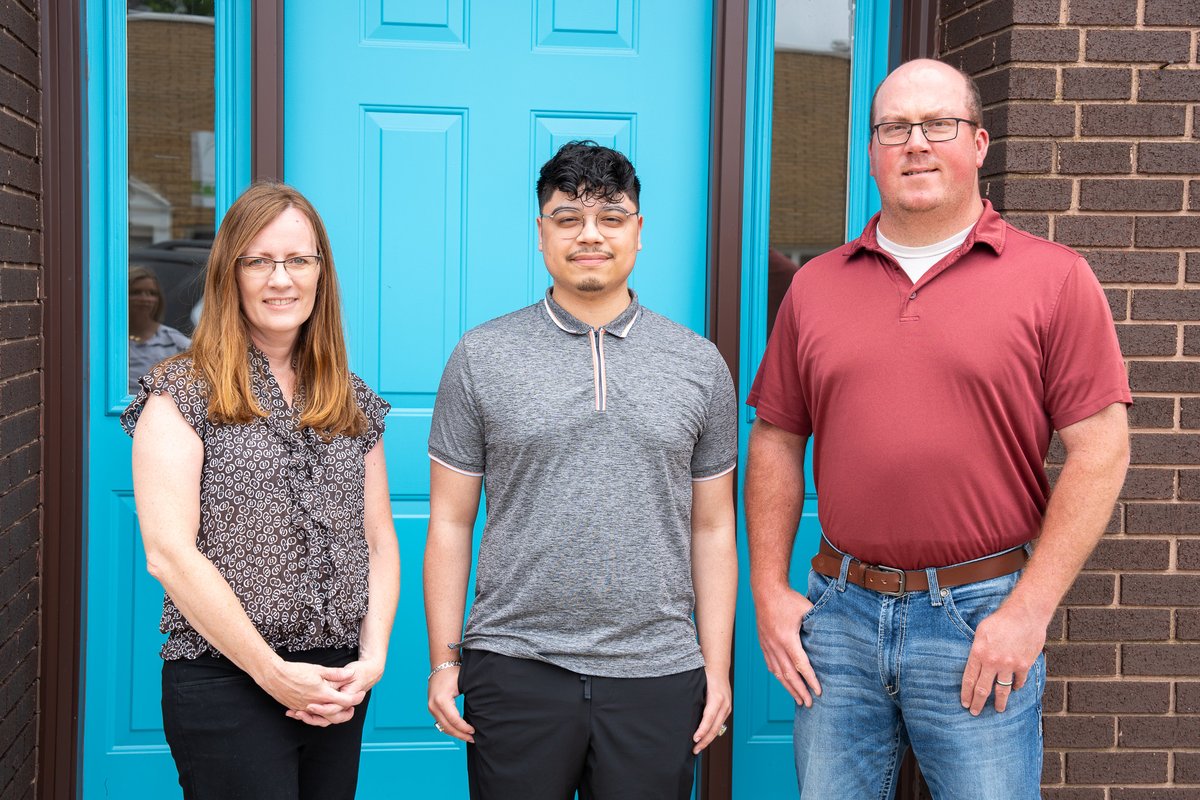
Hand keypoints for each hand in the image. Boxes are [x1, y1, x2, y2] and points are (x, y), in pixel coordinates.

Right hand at [259, 660, 364, 726]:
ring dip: (331, 717)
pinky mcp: (296, 708)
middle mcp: (314, 705)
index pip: (344, 701)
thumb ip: (336, 674)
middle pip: (334, 716)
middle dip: (345, 715)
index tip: (361, 694)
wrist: (274, 676)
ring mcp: (304, 708)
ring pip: (321, 718)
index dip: (355, 699)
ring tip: (337, 710)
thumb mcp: (318, 669)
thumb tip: (351, 673)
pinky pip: (308, 716)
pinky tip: (317, 711)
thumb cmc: (296, 671)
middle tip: (352, 709)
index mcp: (322, 694)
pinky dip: (315, 715)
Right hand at [427, 665, 473, 742]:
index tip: (474, 731)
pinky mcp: (432, 708)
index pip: (454, 720)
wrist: (442, 664)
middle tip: (472, 738)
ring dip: (455, 733)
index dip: (465, 728)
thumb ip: (470, 699)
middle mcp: (433, 706)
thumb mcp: (463, 685)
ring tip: (467, 736)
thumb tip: (481, 713)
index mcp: (441, 700)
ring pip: (443, 727)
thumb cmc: (454, 672)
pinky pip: (440, 722)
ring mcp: (431, 707)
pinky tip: (459, 730)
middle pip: (447, 727)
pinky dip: (449, 728)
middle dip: (460, 735)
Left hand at [691, 665, 730, 753]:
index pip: (709, 718)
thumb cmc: (707, 674)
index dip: (702, 730)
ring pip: (718, 728)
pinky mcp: (727, 709)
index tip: (694, 739)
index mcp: (717, 698)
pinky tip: (705, 737)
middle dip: (705, 740)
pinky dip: (712, 732)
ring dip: (708, 739)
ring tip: (698, 747)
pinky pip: (720, 724)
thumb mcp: (699, 684)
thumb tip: (681, 710)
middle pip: (715, 727)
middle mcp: (724, 704)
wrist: (718, 667)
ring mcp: (727, 707)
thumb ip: (694, 697)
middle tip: (695, 750)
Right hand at [755, 585, 820, 706]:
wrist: (766, 590)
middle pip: (788, 674)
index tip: (818, 692)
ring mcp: (767, 645)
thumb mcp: (806, 609)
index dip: (810, 680)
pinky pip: (770, 664)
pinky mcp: (763, 643)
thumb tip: (833, 634)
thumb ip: (818, 623)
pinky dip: (778, 676)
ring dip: (788, 687)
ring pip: (777, 672)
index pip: (800, 665)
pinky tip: (783, 682)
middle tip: (808, 703)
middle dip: (799, 691)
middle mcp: (775, 645)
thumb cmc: (788, 598)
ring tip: (797, 699)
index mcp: (787, 638)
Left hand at [960, 603, 1044, 715]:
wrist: (1025, 615)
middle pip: (983, 689)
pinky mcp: (1024, 665)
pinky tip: (1014, 690)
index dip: (966, 693)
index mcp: (978, 653)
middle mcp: (993, 662)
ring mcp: (1009, 665)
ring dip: (999, 703)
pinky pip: (1019, 682)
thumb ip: (977, 649)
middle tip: (975, 713)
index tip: (965, 703)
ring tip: (997, 710)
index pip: (969, 679)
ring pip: (1002, 691)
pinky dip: (1016, 687)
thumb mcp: (981, 632)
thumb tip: (975, 664)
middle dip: (977, 703)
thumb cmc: (1000, 620)